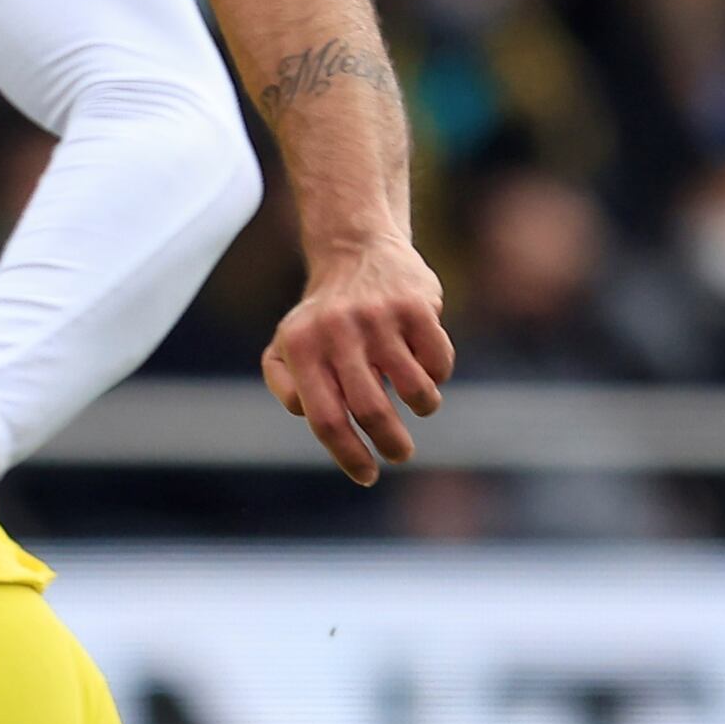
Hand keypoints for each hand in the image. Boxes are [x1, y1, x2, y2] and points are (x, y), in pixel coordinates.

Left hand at [260, 231, 452, 483]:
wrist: (356, 248)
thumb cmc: (321, 314)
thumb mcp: (287, 343)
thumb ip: (285, 384)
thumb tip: (306, 417)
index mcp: (302, 348)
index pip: (326, 419)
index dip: (349, 455)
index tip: (367, 475)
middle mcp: (338, 332)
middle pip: (372, 410)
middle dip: (392, 445)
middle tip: (400, 454)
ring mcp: (379, 317)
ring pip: (414, 390)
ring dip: (422, 407)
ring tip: (419, 404)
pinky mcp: (416, 305)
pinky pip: (439, 362)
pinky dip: (438, 376)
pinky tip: (427, 367)